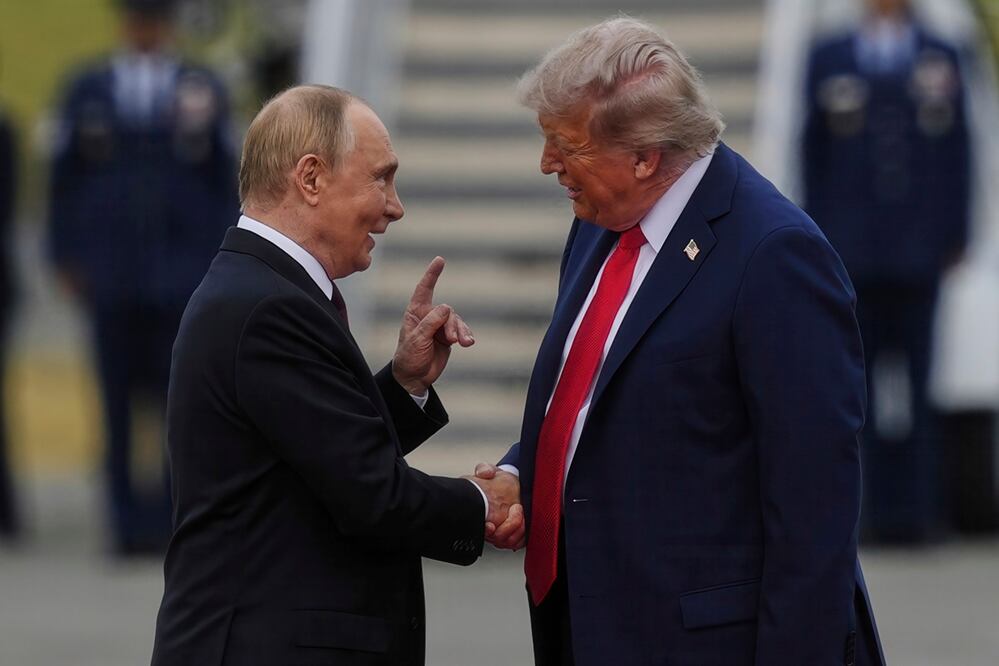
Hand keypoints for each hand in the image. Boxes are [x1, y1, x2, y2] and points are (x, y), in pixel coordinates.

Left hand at [392, 257, 474, 394]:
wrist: (414, 377)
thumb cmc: (409, 357)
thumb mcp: (417, 339)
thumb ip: (431, 322)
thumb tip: (447, 307)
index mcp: (416, 313)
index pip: (424, 289)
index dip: (432, 275)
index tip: (440, 260)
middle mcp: (429, 316)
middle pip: (447, 311)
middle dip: (452, 324)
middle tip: (450, 340)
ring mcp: (440, 327)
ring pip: (456, 321)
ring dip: (461, 331)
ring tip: (464, 343)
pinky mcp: (449, 337)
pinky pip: (462, 331)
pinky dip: (466, 336)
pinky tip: (469, 343)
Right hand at [473, 463, 525, 550]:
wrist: (506, 486)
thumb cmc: (495, 482)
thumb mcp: (488, 471)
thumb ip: (484, 469)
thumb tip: (485, 473)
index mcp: (481, 513)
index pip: (478, 528)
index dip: (485, 530)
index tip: (490, 526)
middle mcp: (489, 526)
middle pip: (496, 539)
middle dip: (507, 527)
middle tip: (515, 508)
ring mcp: (500, 533)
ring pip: (508, 542)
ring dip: (517, 528)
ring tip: (521, 512)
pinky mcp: (513, 536)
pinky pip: (518, 543)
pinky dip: (523, 535)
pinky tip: (525, 522)